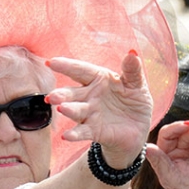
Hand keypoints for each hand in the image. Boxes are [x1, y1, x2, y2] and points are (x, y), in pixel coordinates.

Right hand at [45, 51, 151, 167]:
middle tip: (52, 96)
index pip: (80, 70)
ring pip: (76, 111)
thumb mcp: (137, 85)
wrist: (137, 129)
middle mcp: (89, 96)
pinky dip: (74, 134)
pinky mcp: (93, 131)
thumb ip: (132, 70)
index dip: (66, 66)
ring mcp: (90, 114)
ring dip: (68, 110)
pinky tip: (66, 136)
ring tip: (61, 109)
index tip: (51, 63)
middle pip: (73, 93)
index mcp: (98, 79)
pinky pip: (82, 132)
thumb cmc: (134, 102)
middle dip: (62, 94)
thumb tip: (132, 53)